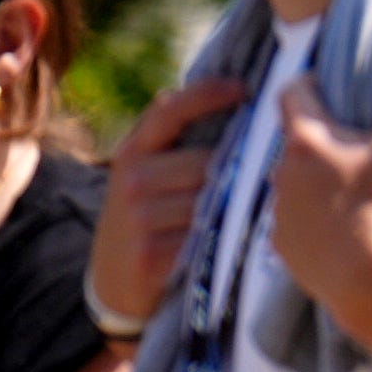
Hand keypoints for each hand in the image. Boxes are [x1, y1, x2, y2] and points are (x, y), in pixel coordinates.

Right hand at [96, 76, 250, 330]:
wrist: (113, 281)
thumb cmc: (142, 218)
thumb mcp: (142, 175)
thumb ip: (170, 141)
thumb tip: (226, 97)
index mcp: (131, 153)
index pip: (169, 111)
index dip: (206, 95)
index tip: (242, 89)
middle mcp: (132, 181)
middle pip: (205, 161)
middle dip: (233, 168)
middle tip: (258, 172)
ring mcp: (139, 219)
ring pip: (209, 199)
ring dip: (230, 205)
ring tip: (238, 209)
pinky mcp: (152, 255)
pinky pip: (204, 235)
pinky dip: (220, 236)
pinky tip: (223, 238)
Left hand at [265, 85, 371, 336]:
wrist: (366, 277)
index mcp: (304, 140)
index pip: (292, 92)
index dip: (312, 83)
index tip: (329, 88)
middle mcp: (280, 173)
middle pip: (297, 143)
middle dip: (322, 142)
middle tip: (356, 149)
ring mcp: (278, 213)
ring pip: (295, 185)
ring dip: (317, 184)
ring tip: (352, 195)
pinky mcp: (283, 248)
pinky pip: (297, 224)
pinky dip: (316, 221)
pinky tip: (343, 229)